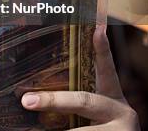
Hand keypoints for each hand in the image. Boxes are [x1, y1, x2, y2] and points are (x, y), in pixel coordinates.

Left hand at [21, 26, 138, 129]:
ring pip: (80, 129)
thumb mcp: (92, 115)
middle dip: (52, 101)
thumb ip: (75, 101)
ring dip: (55, 130)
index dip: (103, 49)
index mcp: (114, 102)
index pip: (107, 71)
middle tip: (26, 101)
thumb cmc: (99, 129)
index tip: (98, 26)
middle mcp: (121, 114)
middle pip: (84, 101)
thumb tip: (30, 95)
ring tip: (29, 117)